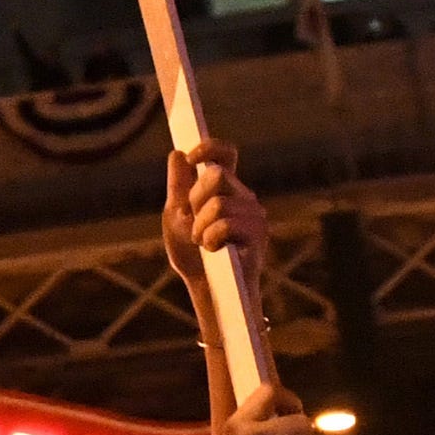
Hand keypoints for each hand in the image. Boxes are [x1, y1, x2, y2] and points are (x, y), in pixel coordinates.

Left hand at [163, 142, 266, 317]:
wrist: (204, 287)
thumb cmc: (191, 254)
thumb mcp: (176, 216)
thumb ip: (178, 186)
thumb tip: (177, 154)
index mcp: (224, 189)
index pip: (226, 155)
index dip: (211, 147)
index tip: (192, 155)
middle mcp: (244, 198)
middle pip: (216, 175)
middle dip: (195, 200)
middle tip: (194, 223)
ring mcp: (254, 215)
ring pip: (219, 203)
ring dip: (200, 227)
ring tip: (203, 242)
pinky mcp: (258, 235)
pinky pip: (225, 224)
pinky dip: (210, 238)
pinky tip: (213, 250)